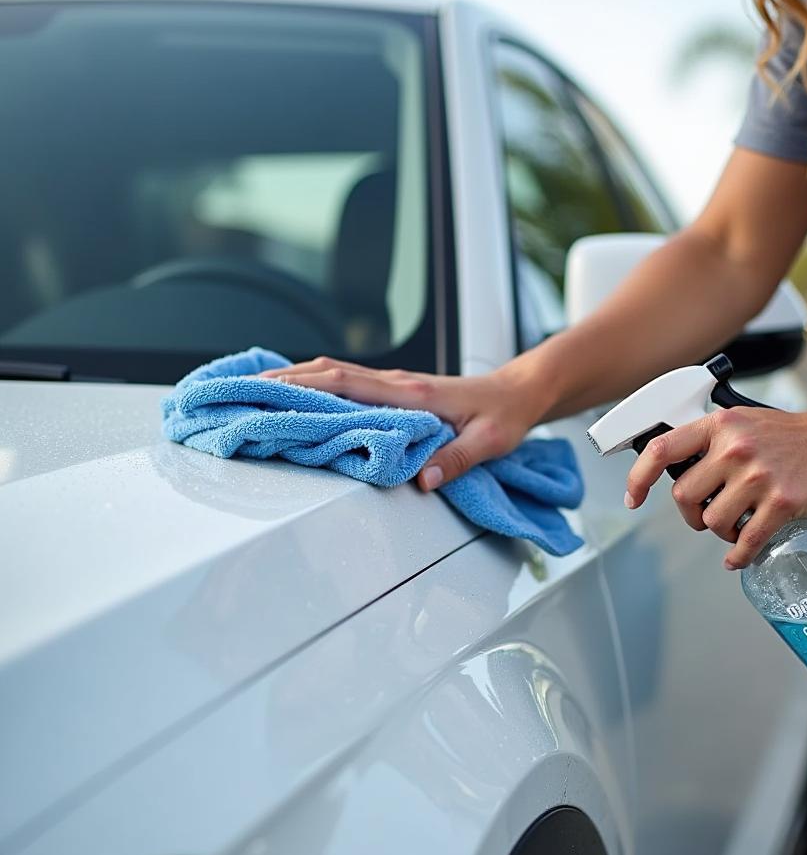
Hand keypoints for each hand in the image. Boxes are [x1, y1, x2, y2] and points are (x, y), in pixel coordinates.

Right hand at [258, 357, 542, 490]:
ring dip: (293, 379)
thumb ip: (457, 459)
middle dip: (281, 381)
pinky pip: (346, 382)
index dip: (304, 387)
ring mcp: (393, 384)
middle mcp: (396, 383)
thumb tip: (423, 480)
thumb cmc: (505, 416)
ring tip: (252, 390)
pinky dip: (315, 383)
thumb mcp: (490, 442)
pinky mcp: (394, 390)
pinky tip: (295, 391)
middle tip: (239, 391)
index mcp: (412, 394)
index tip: (264, 392)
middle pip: (327, 374)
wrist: (520, 391)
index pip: (347, 385)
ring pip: (332, 374)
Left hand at [624, 404, 806, 569]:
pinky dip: (738, 555)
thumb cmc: (791, 434)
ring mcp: (758, 477)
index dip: (639, 478)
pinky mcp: (781, 503)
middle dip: (690, 514)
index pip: (661, 451)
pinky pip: (746, 542)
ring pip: (712, 521)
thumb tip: (675, 471)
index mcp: (719, 427)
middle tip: (704, 515)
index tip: (634, 498)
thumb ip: (709, 442)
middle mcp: (735, 450)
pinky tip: (737, 556)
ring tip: (735, 524)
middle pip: (684, 497)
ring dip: (719, 531)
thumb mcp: (742, 422)